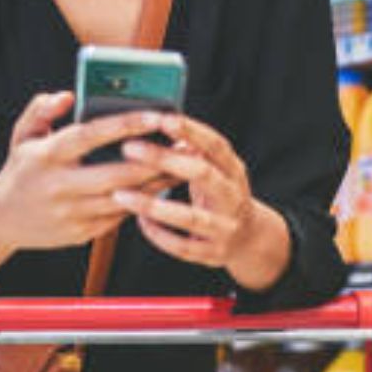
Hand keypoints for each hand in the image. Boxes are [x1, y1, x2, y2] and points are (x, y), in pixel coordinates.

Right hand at [0, 91, 177, 249]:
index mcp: (47, 156)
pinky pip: (120, 217)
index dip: (125, 125)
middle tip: (184, 145)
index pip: (91, 136)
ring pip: (125, 199)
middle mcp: (60, 186)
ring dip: (157, 183)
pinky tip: (162, 188)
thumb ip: (42, 108)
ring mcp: (72, 214)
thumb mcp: (23, 133)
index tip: (156, 115)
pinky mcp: (81, 234)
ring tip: (182, 166)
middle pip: (118, 174)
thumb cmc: (21, 168)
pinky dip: (142, 202)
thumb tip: (68, 96)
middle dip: (155, 161)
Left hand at [111, 113, 290, 290]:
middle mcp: (233, 197)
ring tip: (121, 195)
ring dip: (153, 206)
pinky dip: (158, 234)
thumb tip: (160, 123)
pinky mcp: (213, 253)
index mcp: (234, 170)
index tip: (162, 118)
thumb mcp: (217, 170)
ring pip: (190, 217)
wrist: (251, 238)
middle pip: (203, 175)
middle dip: (165, 160)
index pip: (215, 145)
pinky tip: (139, 220)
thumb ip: (193, 151)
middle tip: (129, 148)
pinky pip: (183, 247)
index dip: (191, 131)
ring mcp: (225, 227)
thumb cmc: (221, 195)